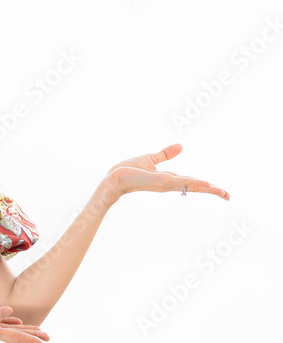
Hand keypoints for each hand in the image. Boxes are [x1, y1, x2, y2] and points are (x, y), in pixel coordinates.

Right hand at [0, 306, 49, 342]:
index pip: (16, 336)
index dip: (32, 339)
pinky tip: (16, 321)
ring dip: (24, 331)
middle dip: (33, 336)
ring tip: (38, 332)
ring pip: (10, 331)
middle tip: (48, 339)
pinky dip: (10, 323)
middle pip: (16, 336)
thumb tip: (11, 311)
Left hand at [106, 143, 229, 199]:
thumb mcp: (151, 159)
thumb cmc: (128, 170)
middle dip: (212, 191)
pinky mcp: (162, 182)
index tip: (219, 190)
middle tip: (228, 196)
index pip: (191, 183)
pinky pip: (182, 182)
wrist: (114, 177)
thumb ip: (166, 154)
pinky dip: (195, 184)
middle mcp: (170, 184)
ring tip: (224, 193)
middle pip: (196, 187)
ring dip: (209, 190)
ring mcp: (167, 184)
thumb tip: (181, 146)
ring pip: (192, 186)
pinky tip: (208, 185)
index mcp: (169, 179)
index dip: (205, 186)